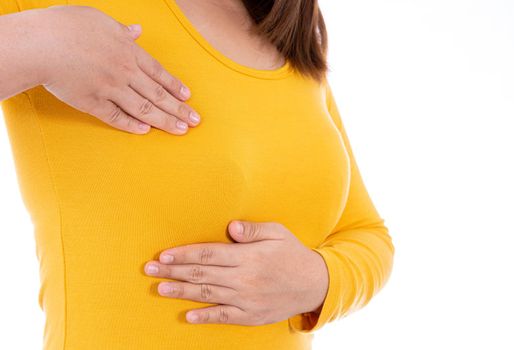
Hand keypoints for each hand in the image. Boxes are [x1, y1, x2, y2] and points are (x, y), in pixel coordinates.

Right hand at [36, 5, 200, 134]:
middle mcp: (124, 72)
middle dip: (179, 109)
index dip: (175, 87)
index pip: (158, 73)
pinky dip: (132, 125)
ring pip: (143, 108)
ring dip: (164, 120)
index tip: (188, 98)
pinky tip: (146, 131)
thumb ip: (121, 30)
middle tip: (195, 121)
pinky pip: (116, 117)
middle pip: (158, 94)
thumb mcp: (99, 20)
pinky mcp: (93, 103)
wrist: (41, 43)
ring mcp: (110, 89)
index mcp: (128, 51)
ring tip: (180, 130)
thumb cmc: (66, 26)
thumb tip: (137, 30)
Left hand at [143, 220, 328, 325]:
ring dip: (181, 292)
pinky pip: (224, 317)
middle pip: (201, 274)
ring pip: (207, 295)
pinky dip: (205, 317)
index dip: (183, 254)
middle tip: (150, 270)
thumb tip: (231, 227)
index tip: (163, 255)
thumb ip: (253, 230)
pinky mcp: (251, 315)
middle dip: (173, 272)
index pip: (208, 253)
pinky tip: (187, 315)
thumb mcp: (277, 233)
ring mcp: (246, 299)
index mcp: (247, 256)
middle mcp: (243, 278)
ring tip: (159, 289)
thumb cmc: (292, 253)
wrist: (314, 284)